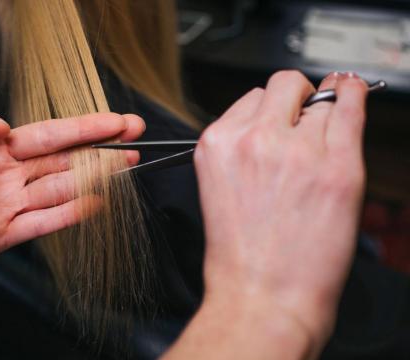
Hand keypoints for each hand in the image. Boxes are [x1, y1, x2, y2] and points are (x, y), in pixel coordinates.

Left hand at [0, 104, 143, 271]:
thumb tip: (4, 126)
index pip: (48, 134)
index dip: (84, 126)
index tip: (116, 119)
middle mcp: (5, 176)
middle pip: (64, 161)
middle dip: (102, 149)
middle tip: (136, 139)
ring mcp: (5, 206)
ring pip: (60, 190)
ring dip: (95, 179)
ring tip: (127, 166)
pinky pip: (41, 223)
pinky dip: (69, 214)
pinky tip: (96, 202)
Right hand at [191, 72, 367, 354]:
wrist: (262, 297)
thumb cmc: (240, 256)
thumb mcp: (220, 189)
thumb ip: (241, 151)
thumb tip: (275, 123)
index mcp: (217, 144)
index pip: (251, 99)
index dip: (269, 113)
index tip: (281, 123)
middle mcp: (253, 139)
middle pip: (283, 85)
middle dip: (295, 99)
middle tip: (305, 118)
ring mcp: (297, 151)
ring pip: (320, 100)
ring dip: (324, 113)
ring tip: (326, 137)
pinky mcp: (337, 166)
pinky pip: (351, 108)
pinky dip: (355, 94)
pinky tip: (354, 91)